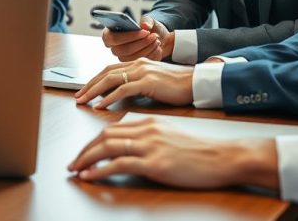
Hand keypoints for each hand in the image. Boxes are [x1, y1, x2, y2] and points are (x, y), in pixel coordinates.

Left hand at [69, 118, 278, 190]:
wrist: (224, 157)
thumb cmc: (201, 151)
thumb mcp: (170, 136)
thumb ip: (150, 137)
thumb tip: (132, 146)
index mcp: (148, 122)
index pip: (112, 128)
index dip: (93, 140)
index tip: (83, 151)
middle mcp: (146, 130)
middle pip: (105, 135)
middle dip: (84, 149)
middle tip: (73, 162)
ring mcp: (150, 146)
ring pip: (107, 147)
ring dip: (86, 159)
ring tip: (75, 169)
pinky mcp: (155, 162)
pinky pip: (119, 164)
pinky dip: (99, 170)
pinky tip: (90, 176)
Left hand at [74, 58, 194, 108]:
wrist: (198, 83)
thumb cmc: (179, 87)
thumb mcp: (154, 83)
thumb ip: (138, 86)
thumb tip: (121, 96)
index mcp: (139, 64)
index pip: (110, 70)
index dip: (95, 80)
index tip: (84, 91)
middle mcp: (138, 64)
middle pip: (106, 74)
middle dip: (89, 86)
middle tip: (77, 97)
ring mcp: (143, 72)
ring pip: (110, 80)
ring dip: (94, 91)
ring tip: (83, 101)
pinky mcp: (148, 82)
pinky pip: (123, 89)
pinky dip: (109, 98)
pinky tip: (101, 105)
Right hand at [100, 16, 168, 60]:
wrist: (158, 37)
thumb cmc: (148, 28)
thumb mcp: (148, 20)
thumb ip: (146, 20)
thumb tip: (145, 25)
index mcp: (110, 35)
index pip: (112, 39)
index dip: (128, 36)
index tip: (145, 31)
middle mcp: (114, 48)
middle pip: (123, 50)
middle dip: (141, 43)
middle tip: (153, 36)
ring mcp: (123, 58)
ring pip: (133, 57)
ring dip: (147, 48)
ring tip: (156, 39)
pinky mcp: (133, 65)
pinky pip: (141, 62)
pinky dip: (152, 53)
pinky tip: (157, 46)